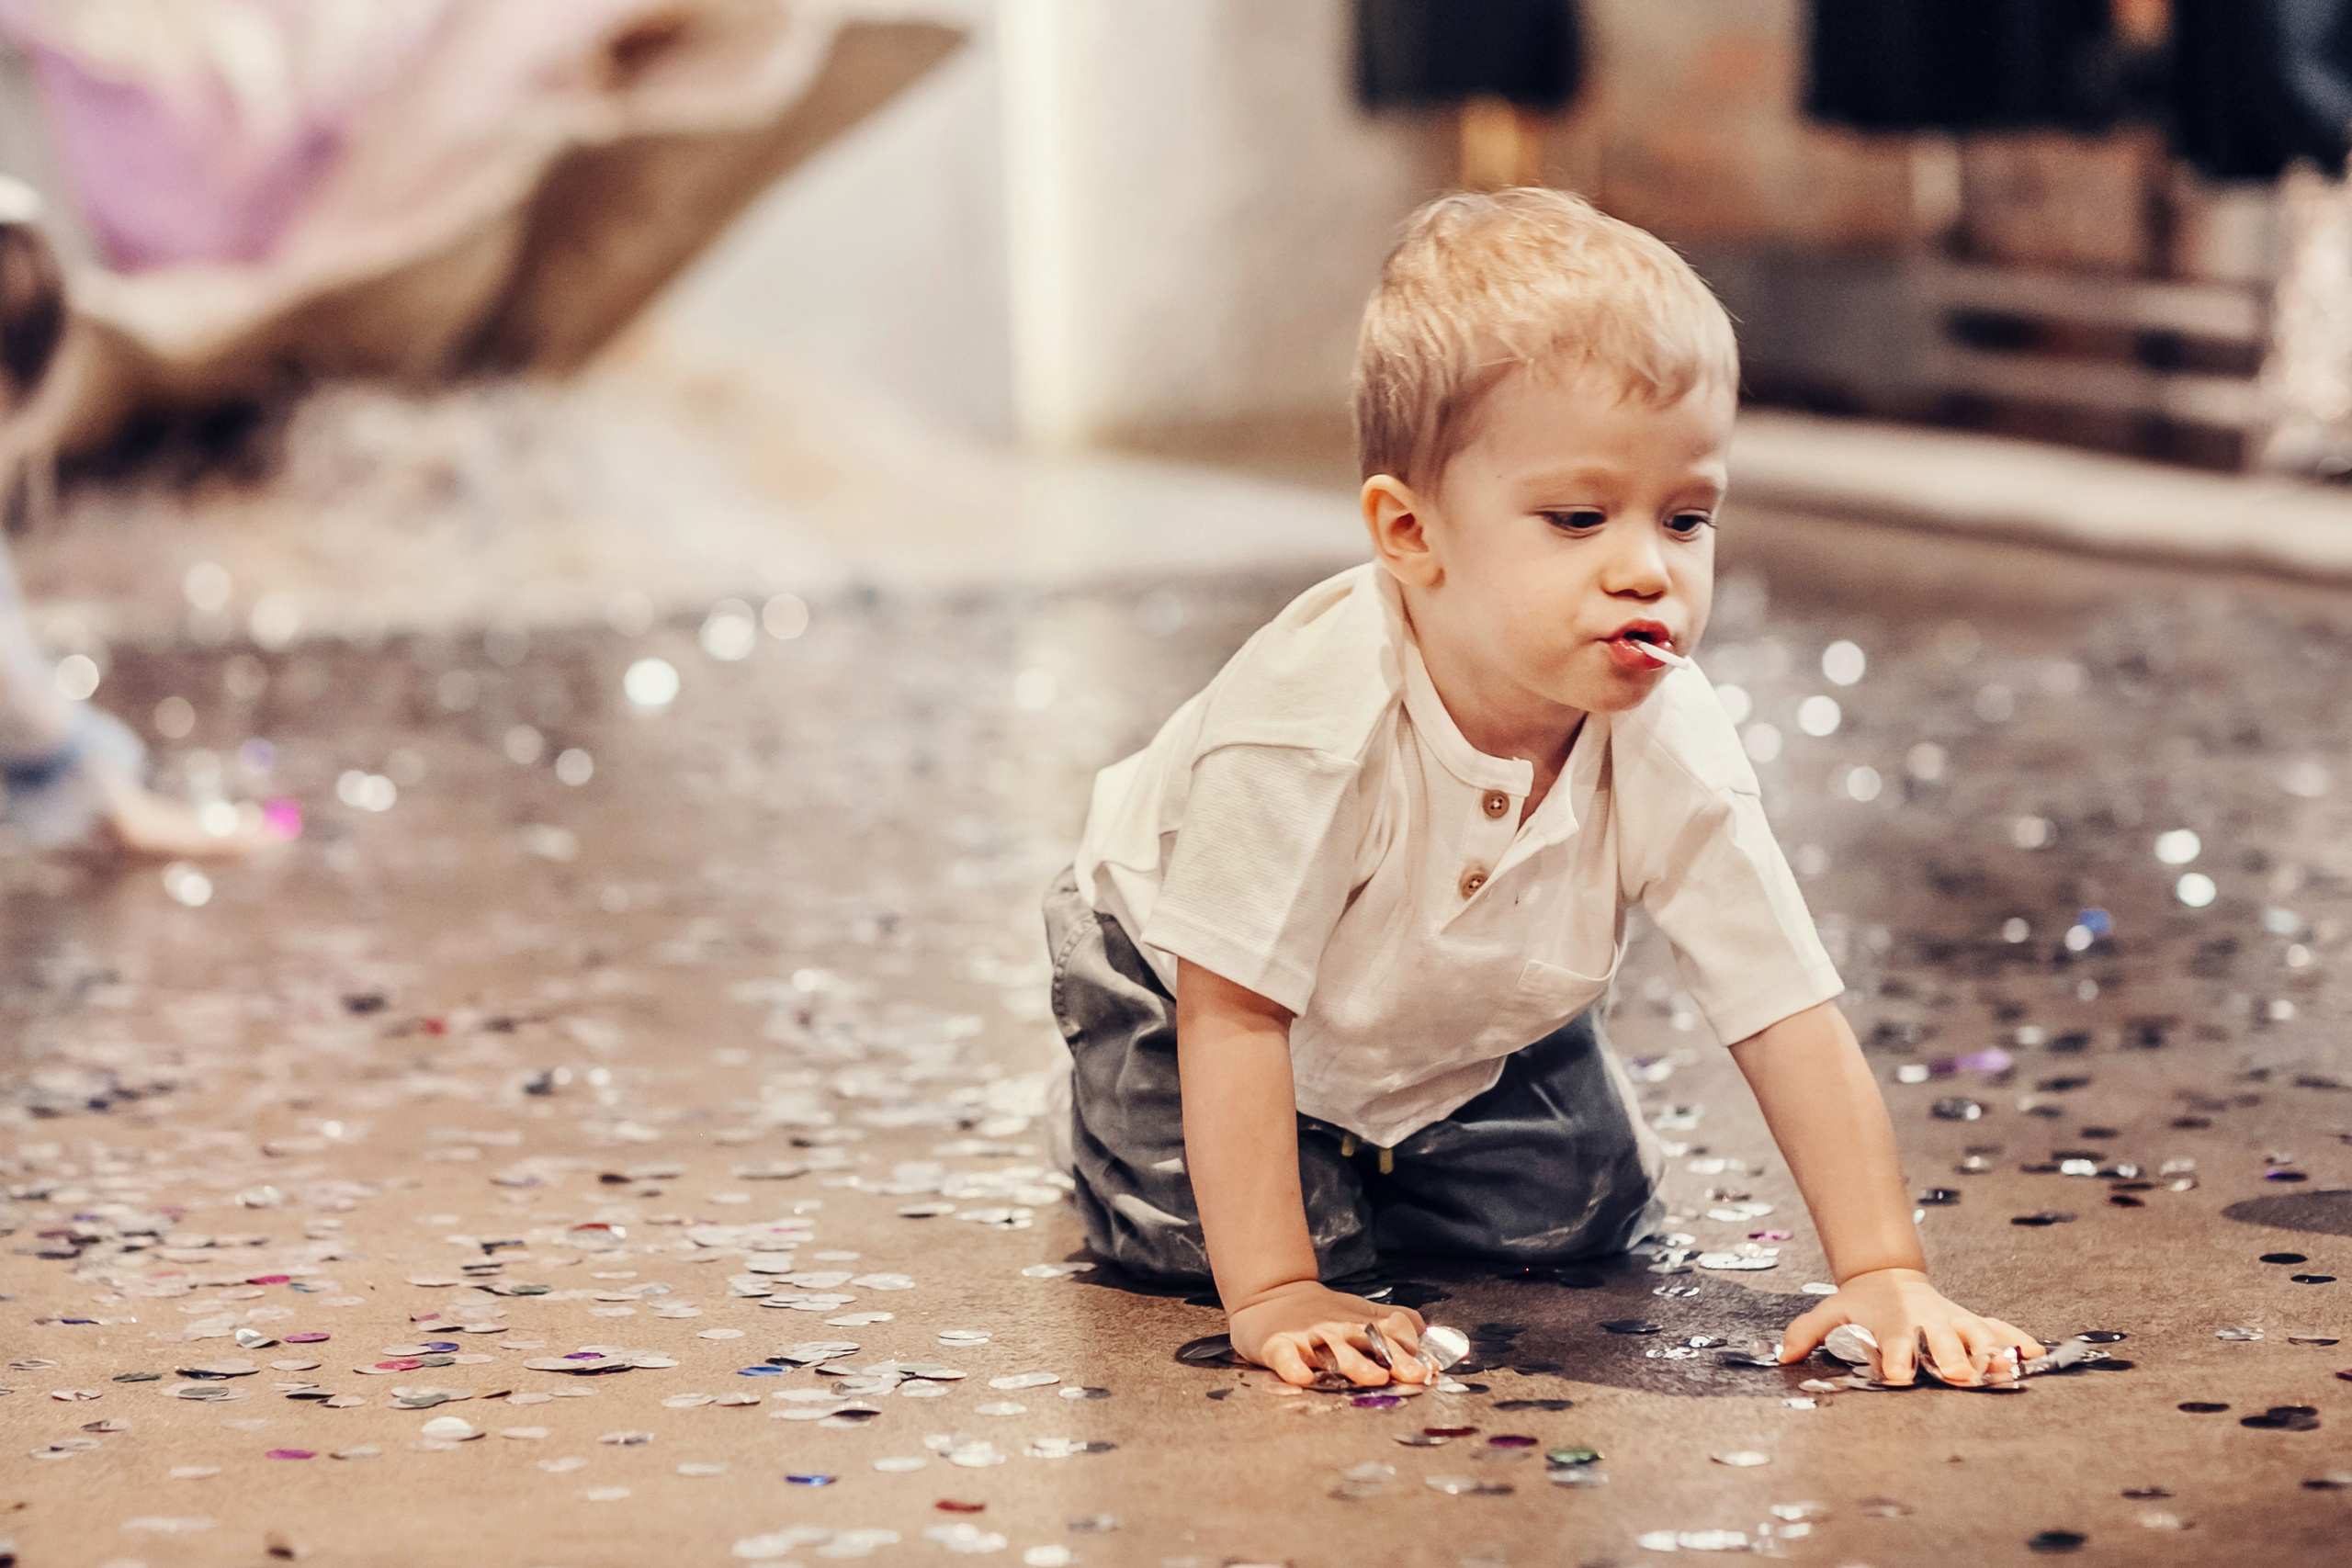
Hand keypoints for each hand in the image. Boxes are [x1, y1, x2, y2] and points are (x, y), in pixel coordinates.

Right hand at [1227, 1280, 1430, 1387]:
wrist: (1270, 1295)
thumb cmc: (1323, 1314)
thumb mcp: (1362, 1314)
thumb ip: (1395, 1323)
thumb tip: (1428, 1338)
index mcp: (1361, 1324)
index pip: (1393, 1333)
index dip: (1414, 1349)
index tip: (1432, 1368)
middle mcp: (1339, 1329)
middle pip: (1370, 1342)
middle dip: (1394, 1358)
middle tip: (1415, 1374)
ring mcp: (1309, 1337)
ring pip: (1334, 1350)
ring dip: (1355, 1363)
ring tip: (1375, 1377)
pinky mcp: (1278, 1345)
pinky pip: (1286, 1357)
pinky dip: (1293, 1367)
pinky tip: (1302, 1377)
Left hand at [1778, 1267, 2043, 1385]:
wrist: (1889, 1278)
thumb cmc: (1861, 1305)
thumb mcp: (1831, 1311)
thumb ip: (1807, 1331)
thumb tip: (1782, 1355)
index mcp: (1893, 1324)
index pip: (1893, 1344)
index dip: (1895, 1360)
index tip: (1898, 1377)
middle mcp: (1927, 1322)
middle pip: (1941, 1341)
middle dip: (1952, 1357)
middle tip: (1961, 1376)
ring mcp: (1952, 1320)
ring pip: (1976, 1334)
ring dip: (1991, 1351)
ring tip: (2007, 1368)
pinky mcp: (1970, 1321)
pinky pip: (1997, 1328)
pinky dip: (2016, 1339)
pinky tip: (2036, 1352)